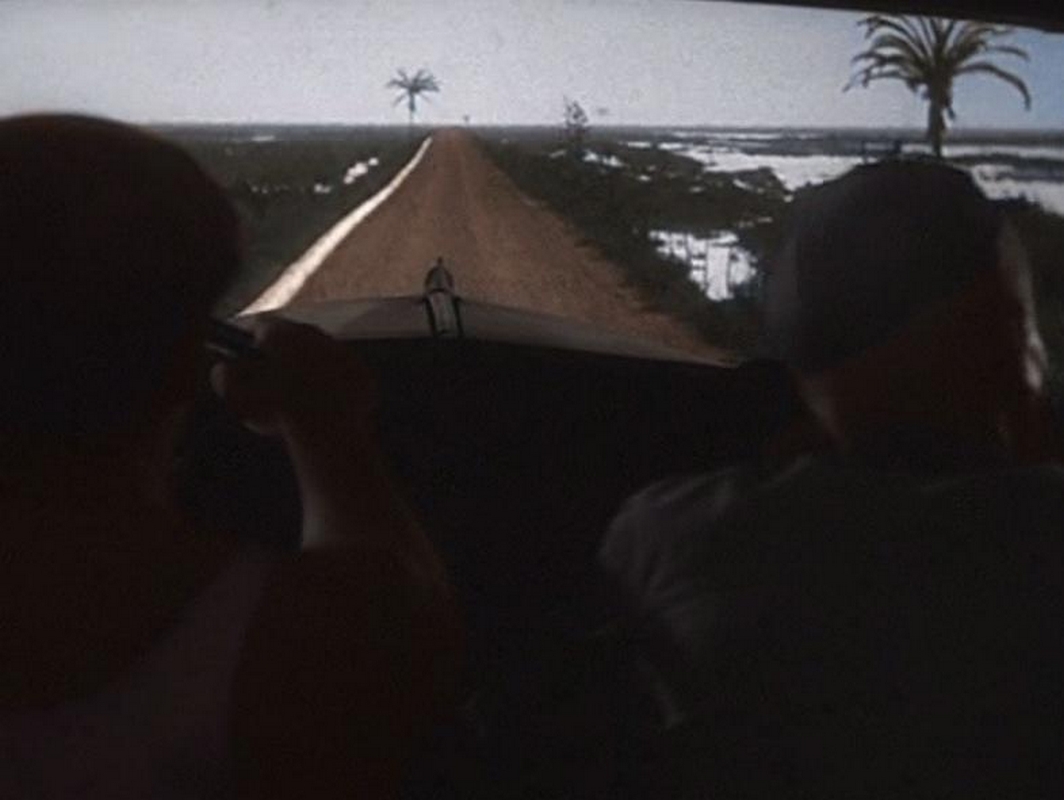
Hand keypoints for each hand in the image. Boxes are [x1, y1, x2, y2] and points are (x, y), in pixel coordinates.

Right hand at [210, 317, 377, 442]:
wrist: (328, 428)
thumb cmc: (277, 411)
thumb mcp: (237, 397)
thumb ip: (225, 377)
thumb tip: (223, 368)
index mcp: (283, 333)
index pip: (262, 326)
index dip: (253, 342)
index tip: (251, 356)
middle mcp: (315, 334)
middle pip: (296, 338)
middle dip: (286, 355)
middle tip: (277, 381)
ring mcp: (342, 352)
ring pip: (323, 355)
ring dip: (313, 370)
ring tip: (303, 397)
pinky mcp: (362, 372)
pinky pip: (346, 375)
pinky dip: (337, 387)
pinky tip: (328, 406)